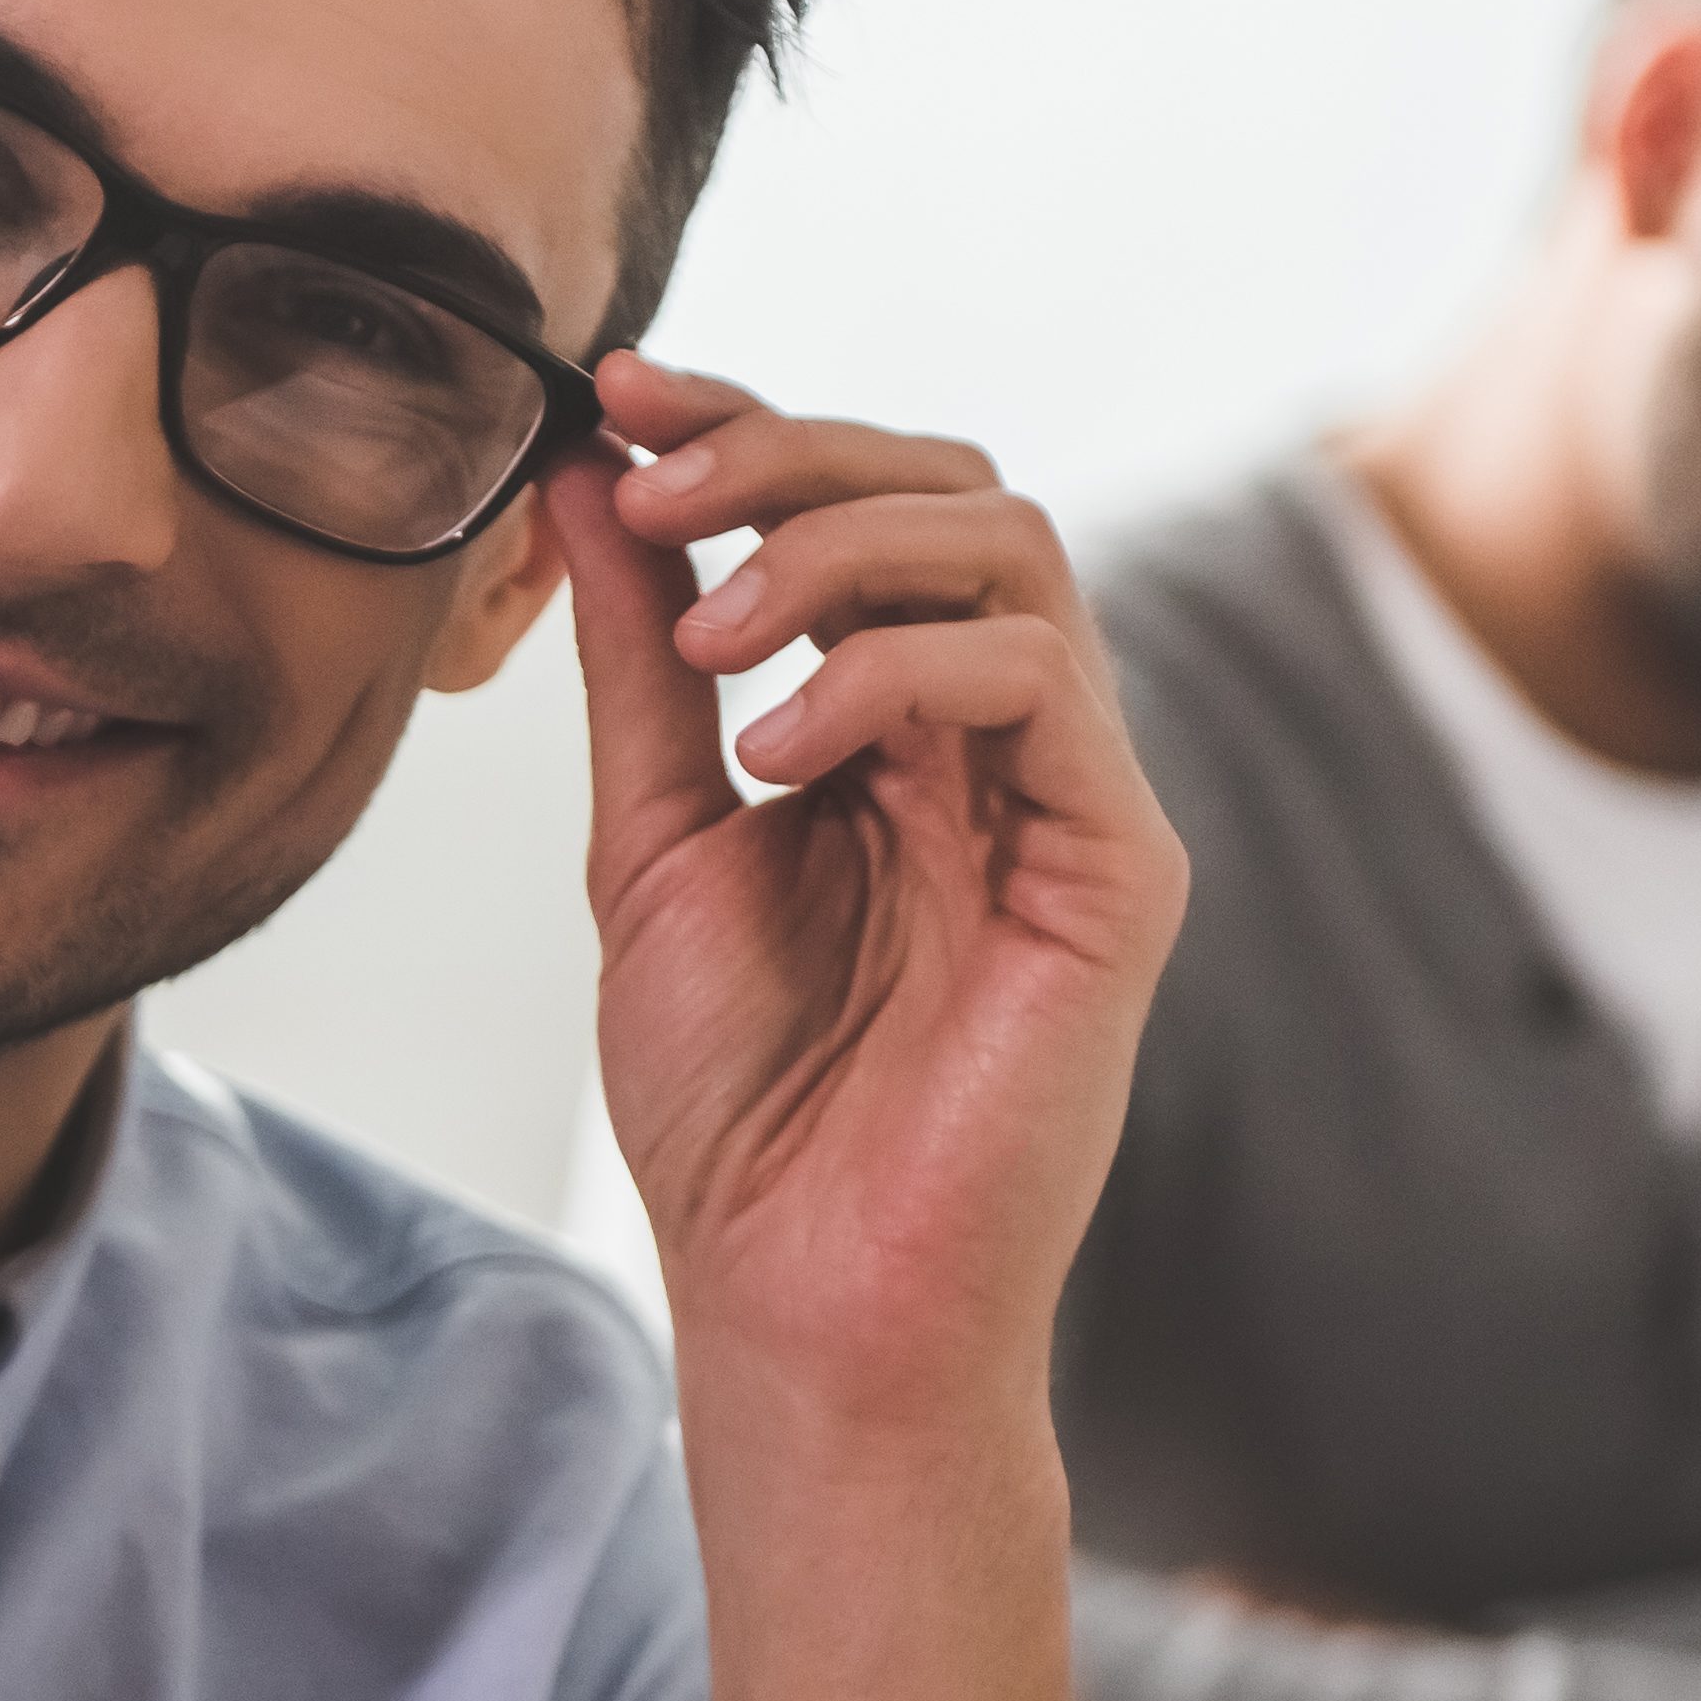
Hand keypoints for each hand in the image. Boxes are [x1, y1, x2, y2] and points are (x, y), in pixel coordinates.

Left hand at [549, 356, 1187, 1430]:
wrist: (801, 1300)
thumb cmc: (741, 1107)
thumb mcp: (652, 843)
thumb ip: (641, 666)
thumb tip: (579, 480)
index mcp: (900, 731)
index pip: (862, 512)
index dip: (750, 429)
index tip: (617, 399)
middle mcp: (1002, 745)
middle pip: (956, 490)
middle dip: (793, 455)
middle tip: (654, 487)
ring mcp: (1072, 798)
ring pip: (1012, 549)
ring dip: (835, 550)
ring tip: (706, 642)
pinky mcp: (1120, 870)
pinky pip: (1043, 684)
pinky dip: (895, 671)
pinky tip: (780, 752)